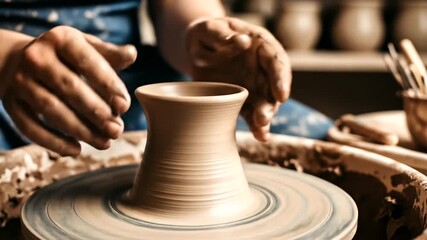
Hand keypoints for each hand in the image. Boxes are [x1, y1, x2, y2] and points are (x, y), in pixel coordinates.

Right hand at [0, 26, 136, 155]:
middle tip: (117, 130)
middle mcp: (37, 57)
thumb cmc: (63, 56)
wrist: (14, 60)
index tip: (124, 106)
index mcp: (61, 39)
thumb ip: (109, 54)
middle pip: (70, 88)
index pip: (88, 62)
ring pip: (51, 109)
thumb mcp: (84, 46)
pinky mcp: (10, 103)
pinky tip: (76, 150)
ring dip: (80, 130)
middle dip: (97, 112)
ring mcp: (20, 80)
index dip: (108, 85)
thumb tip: (132, 53)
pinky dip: (53, 142)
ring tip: (105, 142)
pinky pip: (30, 127)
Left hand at [186, 17, 291, 141]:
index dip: (280, 78)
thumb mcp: (209, 29)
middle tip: (263, 118)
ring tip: (261, 132)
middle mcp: (261, 66)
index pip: (275, 60)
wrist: (197, 50)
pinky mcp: (243, 98)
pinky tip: (261, 137)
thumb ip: (222, 34)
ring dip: (265, 118)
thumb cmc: (205, 35)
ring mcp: (254, 84)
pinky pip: (251, 113)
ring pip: (264, 102)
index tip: (281, 95)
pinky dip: (257, 126)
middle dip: (270, 103)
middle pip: (272, 86)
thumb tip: (243, 43)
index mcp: (259, 45)